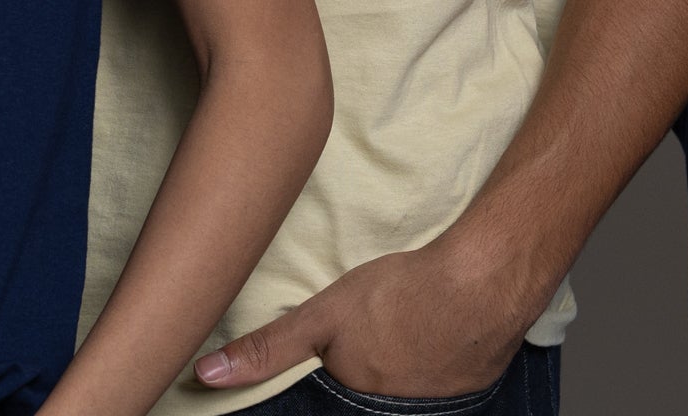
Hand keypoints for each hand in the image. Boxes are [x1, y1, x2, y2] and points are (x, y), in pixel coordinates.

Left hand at [195, 238, 529, 398]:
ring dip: (392, 372)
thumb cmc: (399, 296)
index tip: (328, 363)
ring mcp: (432, 408)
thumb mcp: (322, 317)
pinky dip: (425, 367)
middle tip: (367, 341)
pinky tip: (426, 337)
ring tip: (395, 339)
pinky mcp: (466, 391)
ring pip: (397, 394)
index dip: (323, 386)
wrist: (481, 284)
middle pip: (360, 401)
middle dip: (354, 382)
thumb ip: (268, 349)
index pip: (322, 408)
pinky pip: (433, 385)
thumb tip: (206, 377)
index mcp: (354, 403)